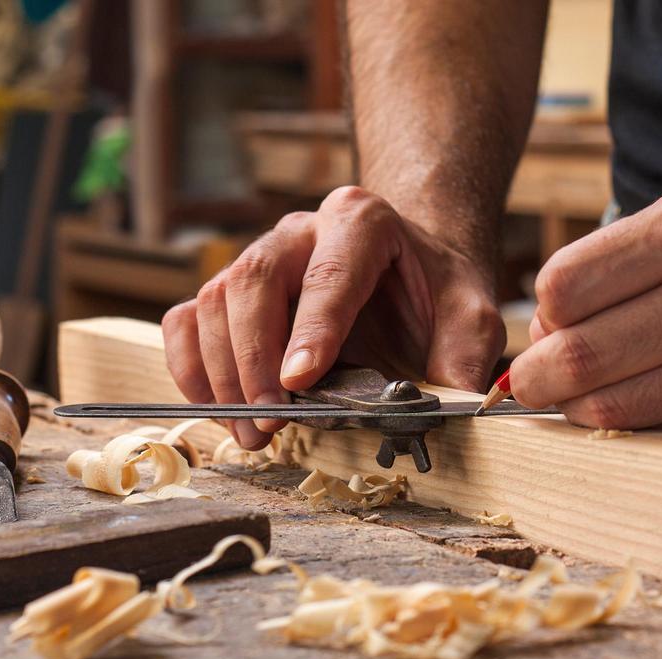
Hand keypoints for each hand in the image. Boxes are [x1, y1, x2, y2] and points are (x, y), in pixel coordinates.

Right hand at [162, 186, 504, 448]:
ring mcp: (258, 255)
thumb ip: (466, 356)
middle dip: (253, 361)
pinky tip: (217, 409)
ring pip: (213, 302)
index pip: (329, 274)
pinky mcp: (232, 288)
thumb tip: (449, 408)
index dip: (311, 329)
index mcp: (362, 222)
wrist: (410, 263)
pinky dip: (191, 368)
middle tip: (268, 422)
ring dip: (222, 375)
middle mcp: (301, 230)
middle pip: (253, 282)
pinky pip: (188, 319)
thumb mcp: (473, 314)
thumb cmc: (436, 288)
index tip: (298, 381)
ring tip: (251, 433)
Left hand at [511, 165, 661, 440]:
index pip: (566, 287)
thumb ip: (631, 256)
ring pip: (616, 409)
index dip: (543, 311)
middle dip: (536, 376)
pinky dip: (637, 422)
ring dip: (578, 407)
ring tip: (578, 393)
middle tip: (532, 377)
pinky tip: (639, 401)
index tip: (549, 320)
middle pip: (579, 358)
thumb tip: (553, 319)